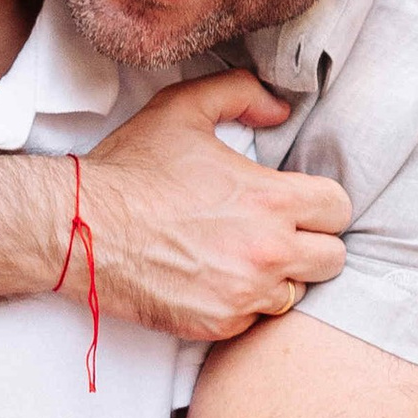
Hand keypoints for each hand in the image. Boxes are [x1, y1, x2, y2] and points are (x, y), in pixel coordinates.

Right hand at [80, 77, 349, 340]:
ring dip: (279, 277)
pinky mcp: (218, 324)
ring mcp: (244, 294)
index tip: (297, 203)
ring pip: (296, 293)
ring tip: (244, 258)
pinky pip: (255, 319)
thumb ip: (240, 93)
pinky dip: (242, 303)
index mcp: (269, 199)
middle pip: (331, 259)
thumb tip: (280, 109)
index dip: (322, 204)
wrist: (79, 229)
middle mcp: (267, 252)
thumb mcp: (183, 109)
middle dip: (311, 244)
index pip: (338, 209)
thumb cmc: (130, 169)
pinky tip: (214, 280)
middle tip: (279, 234)